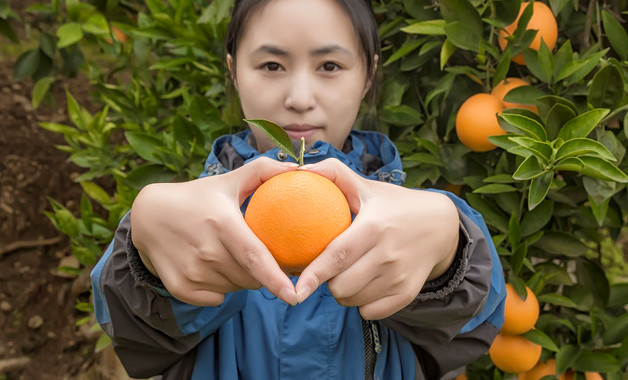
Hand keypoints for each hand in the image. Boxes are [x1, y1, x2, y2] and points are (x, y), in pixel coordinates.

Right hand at [130, 157, 298, 306]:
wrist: (149, 215)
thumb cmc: (198, 196)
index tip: (294, 296)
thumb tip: (302, 169)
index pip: (255, 257)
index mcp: (222, 223)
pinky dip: (221, 289)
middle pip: (249, 277)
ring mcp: (191, 270)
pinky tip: (214, 269)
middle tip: (255, 253)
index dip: (276, 280)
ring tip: (229, 255)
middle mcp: (206, 250)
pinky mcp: (180, 286)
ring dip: (241, 279)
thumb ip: (264, 171)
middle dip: (262, 273)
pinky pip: (216, 299)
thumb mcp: (228, 180)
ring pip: (234, 289)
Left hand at [295, 158, 459, 319]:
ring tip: (348, 272)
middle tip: (331, 266)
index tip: (298, 290)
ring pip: (353, 301)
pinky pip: (370, 312)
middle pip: (341, 286)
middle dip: (327, 282)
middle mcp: (388, 254)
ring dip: (343, 292)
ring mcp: (399, 276)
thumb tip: (298, 171)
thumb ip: (333, 173)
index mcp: (374, 227)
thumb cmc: (392, 204)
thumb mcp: (366, 185)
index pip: (338, 256)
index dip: (315, 274)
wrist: (440, 225)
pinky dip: (362, 304)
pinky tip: (364, 285)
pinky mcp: (407, 293)